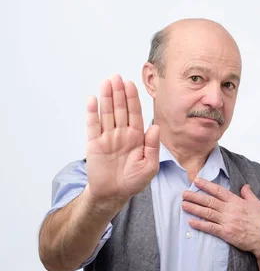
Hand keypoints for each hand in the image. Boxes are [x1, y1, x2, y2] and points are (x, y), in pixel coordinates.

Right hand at [86, 75, 159, 208]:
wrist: (114, 194)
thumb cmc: (133, 181)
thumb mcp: (149, 166)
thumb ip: (152, 147)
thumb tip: (155, 127)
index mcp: (137, 137)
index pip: (135, 113)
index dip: (132, 99)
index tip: (130, 84)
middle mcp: (122, 133)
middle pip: (120, 109)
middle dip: (119, 93)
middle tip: (116, 76)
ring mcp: (107, 137)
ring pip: (107, 113)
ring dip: (106, 98)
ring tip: (106, 82)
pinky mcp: (94, 143)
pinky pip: (93, 125)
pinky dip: (92, 112)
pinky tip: (92, 99)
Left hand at [182, 178, 259, 260]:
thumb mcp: (257, 203)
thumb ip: (248, 194)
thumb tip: (244, 186)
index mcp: (237, 201)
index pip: (219, 191)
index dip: (207, 185)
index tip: (197, 181)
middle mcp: (230, 210)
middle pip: (209, 201)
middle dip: (195, 196)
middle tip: (184, 193)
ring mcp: (227, 222)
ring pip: (207, 213)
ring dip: (194, 208)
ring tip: (184, 204)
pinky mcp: (226, 233)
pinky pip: (210, 228)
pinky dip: (200, 224)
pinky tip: (191, 221)